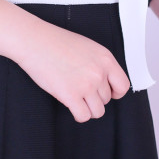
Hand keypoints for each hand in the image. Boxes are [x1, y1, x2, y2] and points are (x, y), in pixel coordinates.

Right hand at [13, 21, 131, 122]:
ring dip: (87, 108)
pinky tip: (70, 105)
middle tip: (78, 88)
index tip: (104, 92)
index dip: (114, 93)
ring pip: (97, 111)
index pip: (123, 86)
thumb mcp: (88, 48)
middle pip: (106, 100)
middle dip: (94, 98)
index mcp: (106, 59)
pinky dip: (78, 114)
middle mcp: (99, 72)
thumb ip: (100, 64)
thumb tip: (105, 84)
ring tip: (75, 98)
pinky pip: (83, 116)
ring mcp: (86, 85)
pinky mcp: (70, 95)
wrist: (35, 41)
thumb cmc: (56, 42)